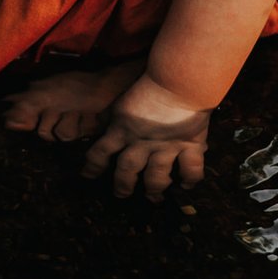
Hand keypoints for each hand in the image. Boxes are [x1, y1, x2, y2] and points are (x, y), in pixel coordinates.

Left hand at [81, 77, 211, 199]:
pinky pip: (190, 169)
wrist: (178, 81)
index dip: (93, 166)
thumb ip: (113, 114)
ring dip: (154, 189)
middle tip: (120, 194)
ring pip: (156, 177)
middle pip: (127, 170)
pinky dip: (189, 179)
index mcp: (122, 129)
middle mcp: (142, 143)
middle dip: (122, 186)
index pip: (101, 152)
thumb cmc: (148, 83)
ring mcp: (166, 147)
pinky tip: (186, 185)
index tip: (87, 176)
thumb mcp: (123, 98)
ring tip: (153, 197)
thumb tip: (101, 123)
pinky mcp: (189, 146)